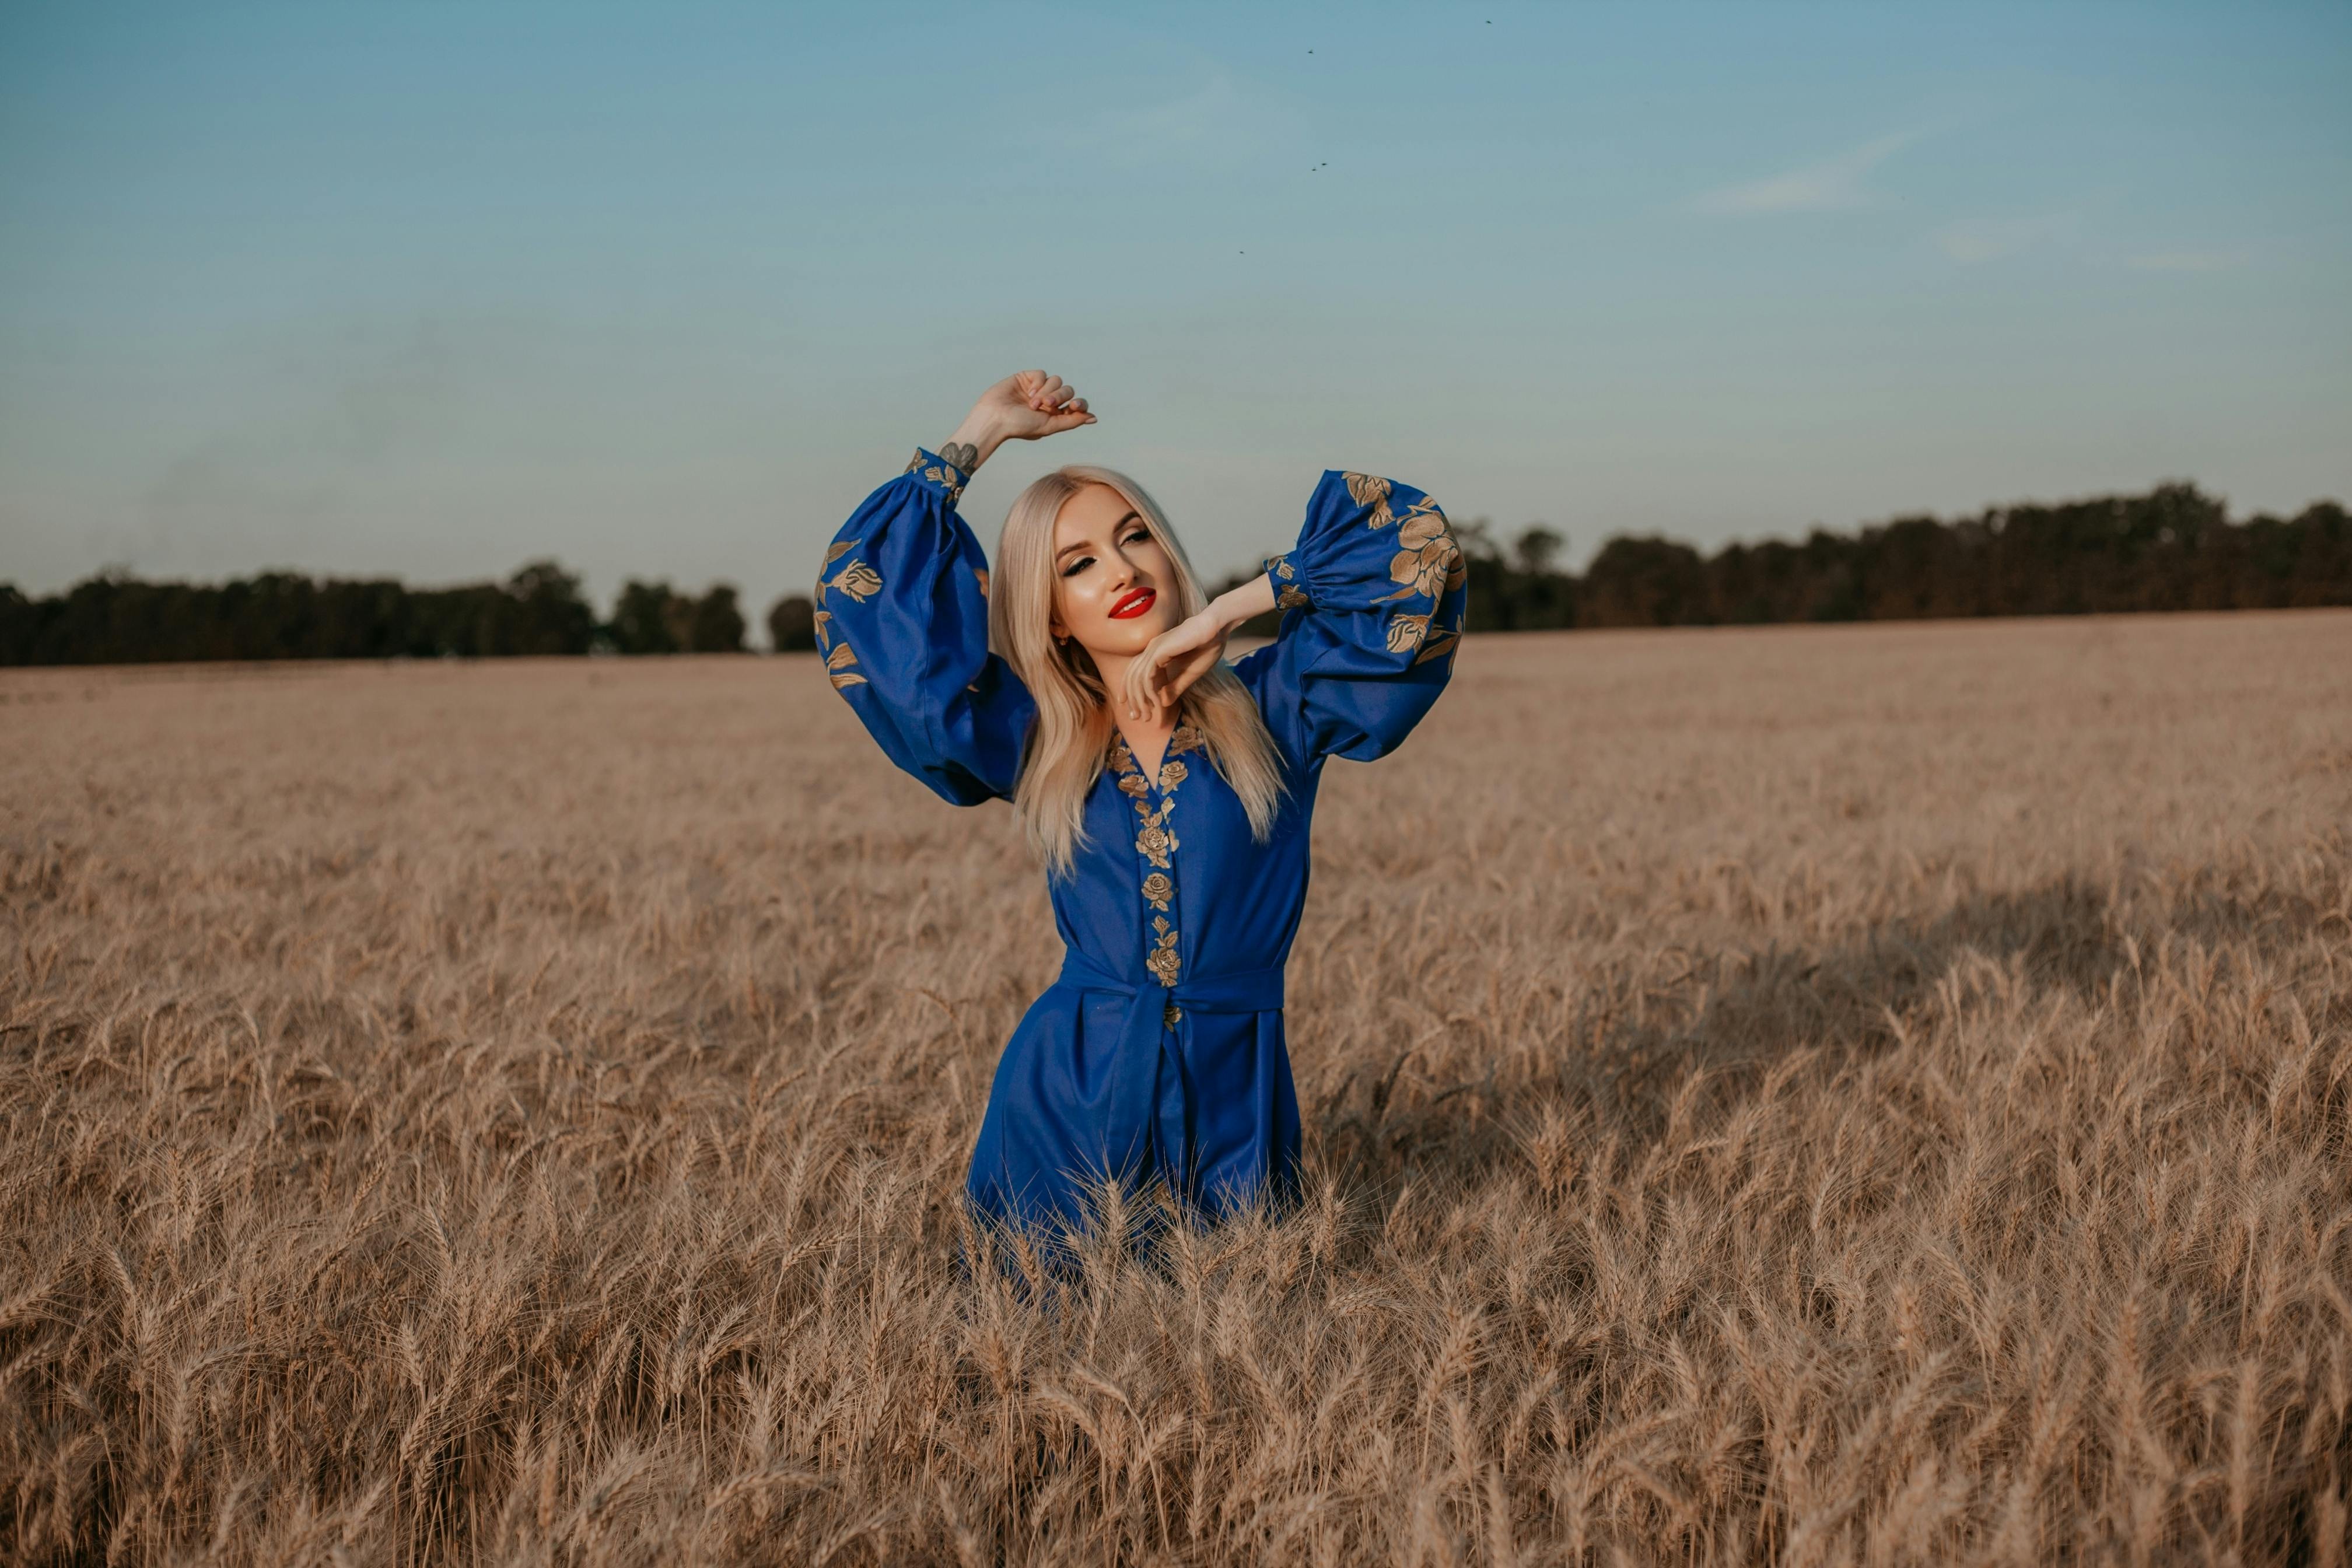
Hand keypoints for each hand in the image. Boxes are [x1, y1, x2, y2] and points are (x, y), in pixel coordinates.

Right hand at [947, 370, 1094, 468]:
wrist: (995, 417)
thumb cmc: (1020, 426)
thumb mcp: (1049, 426)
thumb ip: (1071, 421)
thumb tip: (1093, 418)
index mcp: (1056, 414)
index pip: (1077, 404)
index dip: (1079, 403)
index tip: (1074, 406)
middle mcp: (1048, 400)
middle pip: (1067, 391)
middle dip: (1060, 397)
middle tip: (1047, 405)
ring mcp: (1038, 388)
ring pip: (1057, 381)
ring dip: (1047, 391)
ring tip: (1033, 403)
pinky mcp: (1027, 378)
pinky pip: (1042, 374)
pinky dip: (1038, 383)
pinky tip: (1028, 392)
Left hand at [1123, 608, 1230, 721]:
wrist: (1216, 630)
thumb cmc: (1206, 647)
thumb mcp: (1189, 674)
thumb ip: (1175, 687)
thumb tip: (1162, 703)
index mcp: (1156, 652)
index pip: (1135, 673)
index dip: (1131, 692)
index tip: (1134, 709)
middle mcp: (1151, 649)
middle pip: (1132, 677)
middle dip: (1133, 699)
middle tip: (1136, 717)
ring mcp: (1153, 649)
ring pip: (1137, 679)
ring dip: (1141, 700)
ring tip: (1148, 715)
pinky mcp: (1159, 651)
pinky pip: (1147, 676)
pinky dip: (1150, 693)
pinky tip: (1157, 704)